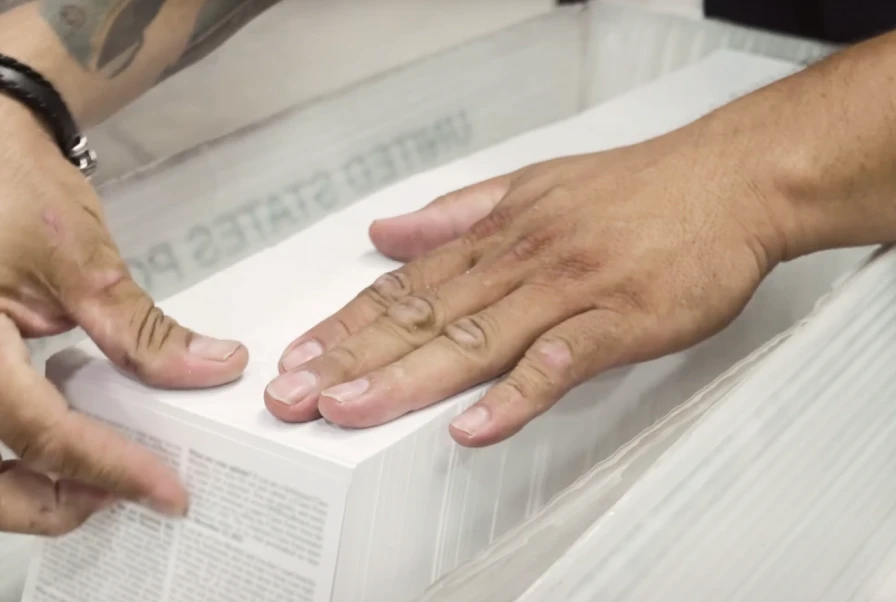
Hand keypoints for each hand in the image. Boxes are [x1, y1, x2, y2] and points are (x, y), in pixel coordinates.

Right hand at [0, 99, 247, 534]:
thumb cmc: (9, 185)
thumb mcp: (82, 261)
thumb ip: (142, 330)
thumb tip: (211, 368)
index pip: (41, 432)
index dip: (109, 469)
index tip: (166, 490)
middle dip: (57, 501)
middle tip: (129, 494)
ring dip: (34, 488)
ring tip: (103, 474)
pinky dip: (24, 456)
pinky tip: (67, 445)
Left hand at [264, 127, 789, 445]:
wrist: (728, 181)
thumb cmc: (636, 189)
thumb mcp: (530, 185)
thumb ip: (455, 215)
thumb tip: (390, 232)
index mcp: (498, 235)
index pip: (406, 287)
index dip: (347, 325)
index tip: (301, 356)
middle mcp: (520, 262)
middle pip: (423, 318)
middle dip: (352, 359)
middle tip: (295, 396)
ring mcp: (566, 292)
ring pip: (473, 341)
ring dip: (407, 379)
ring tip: (351, 411)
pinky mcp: (617, 320)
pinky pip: (557, 363)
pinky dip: (514, 396)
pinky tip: (474, 427)